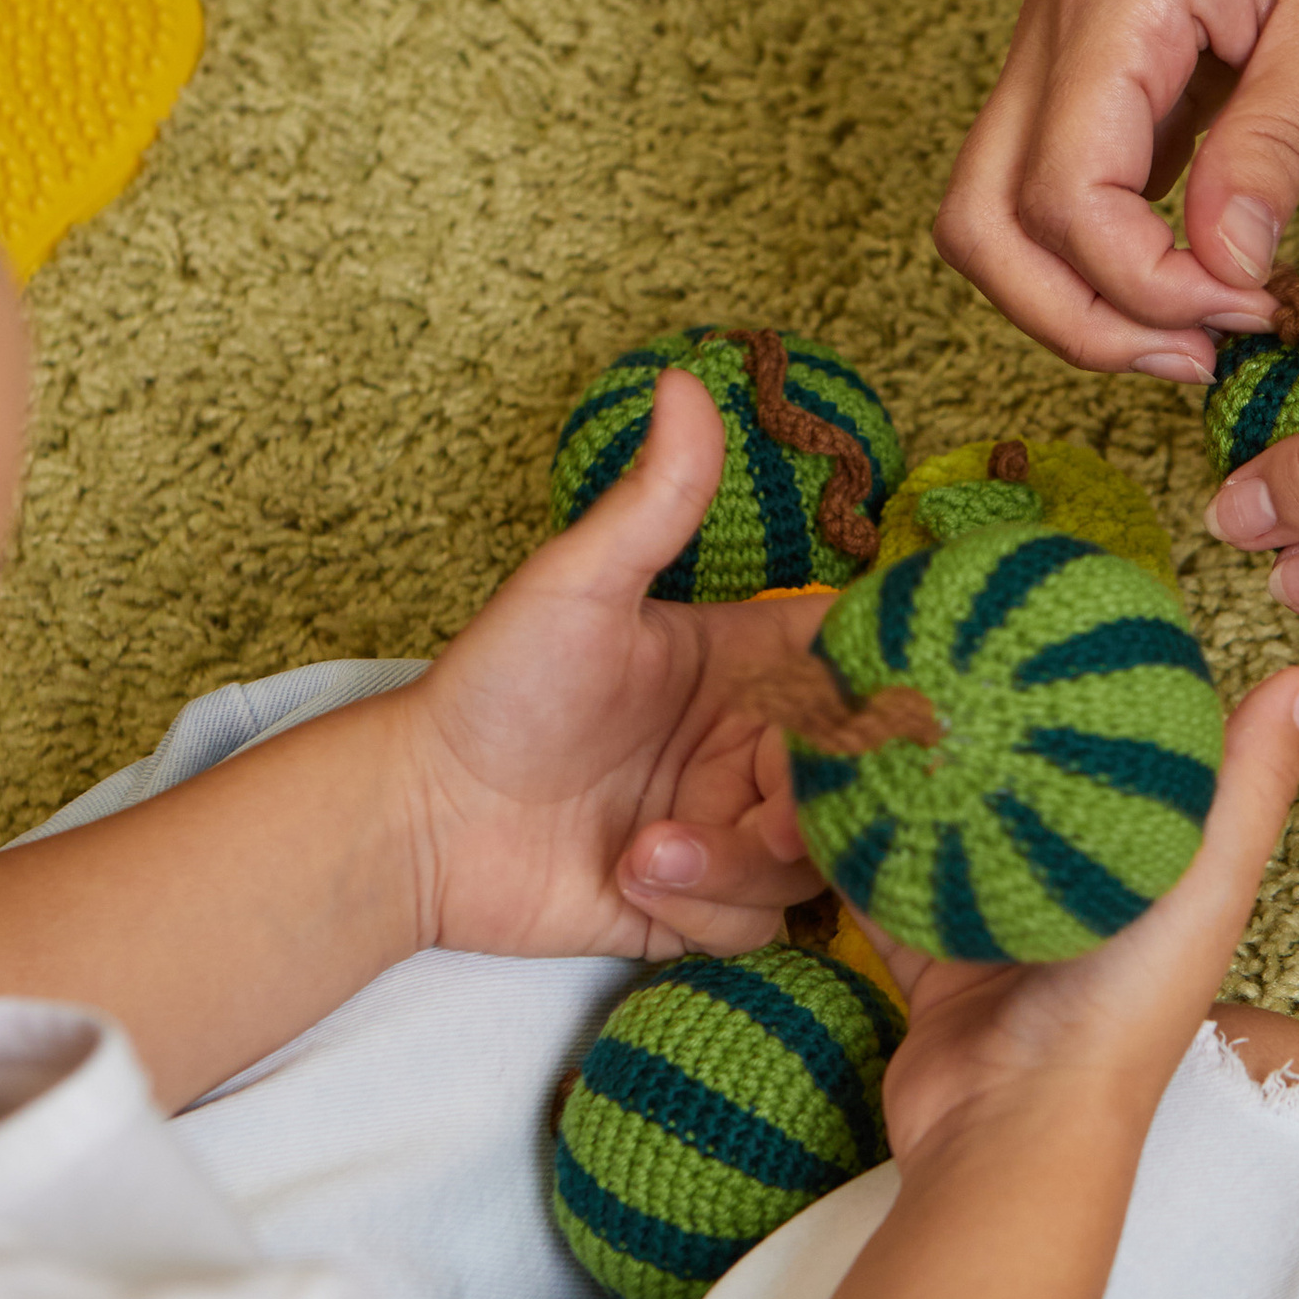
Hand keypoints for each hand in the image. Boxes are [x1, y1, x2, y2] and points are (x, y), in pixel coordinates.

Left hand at [394, 370, 825, 958]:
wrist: (420, 821)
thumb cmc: (493, 691)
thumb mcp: (578, 585)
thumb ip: (653, 501)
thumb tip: (685, 378)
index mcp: (746, 661)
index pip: (859, 668)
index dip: (879, 693)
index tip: (857, 714)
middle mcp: (751, 743)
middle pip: (853, 780)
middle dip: (808, 805)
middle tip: (754, 811)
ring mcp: (730, 824)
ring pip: (814, 859)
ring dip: (735, 861)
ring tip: (647, 847)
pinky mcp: (702, 903)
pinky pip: (762, 920)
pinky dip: (704, 908)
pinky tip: (633, 879)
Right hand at [857, 664, 1298, 1161]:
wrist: (1013, 1130)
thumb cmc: (1122, 1011)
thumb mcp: (1201, 884)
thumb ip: (1247, 786)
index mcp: (1147, 872)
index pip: (1126, 755)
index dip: (1093, 685)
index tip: (1053, 606)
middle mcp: (1075, 896)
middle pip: (1024, 785)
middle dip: (985, 717)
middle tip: (939, 635)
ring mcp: (998, 928)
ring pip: (946, 825)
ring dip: (912, 767)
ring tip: (872, 689)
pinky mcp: (930, 961)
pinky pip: (881, 882)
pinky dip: (852, 837)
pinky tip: (821, 773)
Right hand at [933, 0, 1298, 377]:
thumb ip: (1275, 145)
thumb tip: (1223, 268)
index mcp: (1115, 2)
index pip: (1063, 196)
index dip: (1142, 286)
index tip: (1246, 307)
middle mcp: (1054, 26)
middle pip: (981, 224)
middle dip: (1076, 322)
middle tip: (1196, 357)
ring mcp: (1055, 51)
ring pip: (991, 219)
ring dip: (1073, 302)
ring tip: (1191, 334)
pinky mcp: (1084, 76)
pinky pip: (1042, 192)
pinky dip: (1093, 261)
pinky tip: (1189, 281)